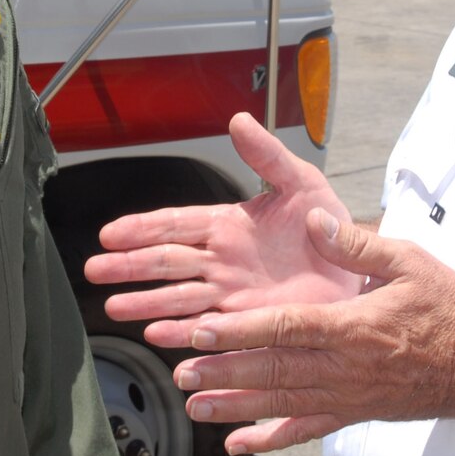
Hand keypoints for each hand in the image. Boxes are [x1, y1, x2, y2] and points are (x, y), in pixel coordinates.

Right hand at [85, 112, 361, 346]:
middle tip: (95, 269)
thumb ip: (267, 156)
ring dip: (145, 303)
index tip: (111, 233)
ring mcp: (230, 294)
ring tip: (113, 308)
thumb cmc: (329, 224)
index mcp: (227, 225)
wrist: (359, 268)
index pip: (175, 224)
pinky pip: (209, 328)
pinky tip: (157, 335)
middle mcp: (221, 261)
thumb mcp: (301, 182)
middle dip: (128, 267)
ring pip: (178, 298)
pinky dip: (182, 333)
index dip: (142, 228)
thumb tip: (239, 120)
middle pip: (166, 263)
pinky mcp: (248, 322)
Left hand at [171, 210, 454, 454]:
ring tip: (194, 404)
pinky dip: (269, 440)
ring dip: (235, 406)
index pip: (286, 328)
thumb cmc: (451, 311)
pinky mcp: (354, 414)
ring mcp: (347, 396)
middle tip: (181, 371)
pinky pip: (306, 431)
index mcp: (353, 326)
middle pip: (273, 372)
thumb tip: (315, 221)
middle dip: (223, 372)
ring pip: (281, 404)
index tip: (203, 329)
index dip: (240, 331)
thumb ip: (359, 243)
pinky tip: (238, 444)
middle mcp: (344, 368)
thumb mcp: (411, 262)